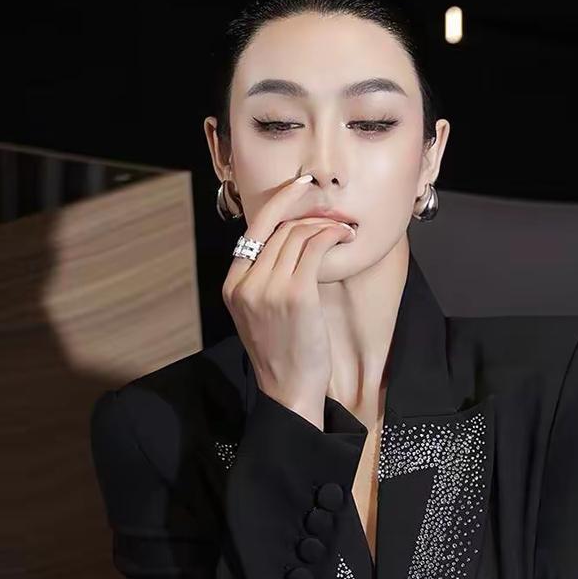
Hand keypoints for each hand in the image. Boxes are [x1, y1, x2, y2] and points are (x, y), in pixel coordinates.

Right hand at [222, 174, 357, 419]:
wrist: (289, 391)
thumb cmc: (283, 354)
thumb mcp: (258, 313)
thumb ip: (262, 279)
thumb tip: (287, 242)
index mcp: (232, 285)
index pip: (253, 229)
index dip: (278, 202)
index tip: (299, 187)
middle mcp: (245, 284)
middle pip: (278, 229)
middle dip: (309, 216)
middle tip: (332, 214)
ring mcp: (267, 289)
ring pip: (297, 235)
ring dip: (325, 226)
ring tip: (343, 230)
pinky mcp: (295, 295)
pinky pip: (314, 249)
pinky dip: (332, 237)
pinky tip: (344, 238)